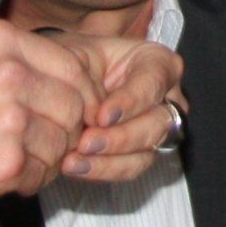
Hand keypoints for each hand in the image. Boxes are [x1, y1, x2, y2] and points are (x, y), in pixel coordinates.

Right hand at [0, 19, 110, 217]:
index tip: (75, 112)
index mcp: (2, 40)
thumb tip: (79, 82)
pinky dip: (28, 182)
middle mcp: (11, 73)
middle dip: (66, 130)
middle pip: (76, 107)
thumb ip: (21, 62)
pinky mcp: (7, 161)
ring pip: (63, 144)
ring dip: (47, 159)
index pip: (75, 67)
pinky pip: (43, 175)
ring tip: (12, 158)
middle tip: (40, 143)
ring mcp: (11, 118)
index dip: (82, 95)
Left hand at [40, 31, 185, 185]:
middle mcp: (165, 97)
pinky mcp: (139, 153)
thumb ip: (85, 77)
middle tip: (86, 142)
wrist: (60, 85)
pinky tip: (76, 166)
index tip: (102, 116)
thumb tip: (90, 110)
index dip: (130, 101)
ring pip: (148, 152)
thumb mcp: (76, 56)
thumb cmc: (73, 63)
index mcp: (156, 62)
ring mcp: (155, 128)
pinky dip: (102, 170)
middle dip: (121, 137)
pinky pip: (129, 169)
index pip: (154, 81)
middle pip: (158, 122)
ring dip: (110, 160)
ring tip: (74, 160)